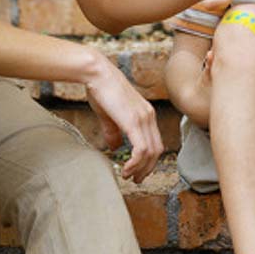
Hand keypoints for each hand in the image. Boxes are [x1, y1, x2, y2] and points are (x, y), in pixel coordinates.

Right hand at [85, 56, 163, 182]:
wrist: (97, 73)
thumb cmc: (101, 90)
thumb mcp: (109, 115)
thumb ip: (114, 132)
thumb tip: (115, 148)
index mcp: (146, 114)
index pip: (156, 143)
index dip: (149, 161)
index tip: (138, 171)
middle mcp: (149, 116)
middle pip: (157, 151)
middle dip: (147, 169)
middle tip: (136, 180)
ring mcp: (143, 118)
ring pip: (151, 153)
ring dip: (141, 169)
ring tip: (129, 176)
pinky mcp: (133, 121)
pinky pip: (141, 149)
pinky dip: (136, 163)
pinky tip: (126, 169)